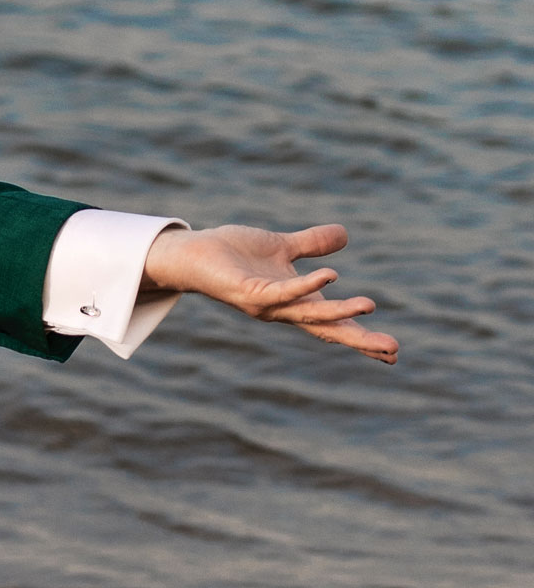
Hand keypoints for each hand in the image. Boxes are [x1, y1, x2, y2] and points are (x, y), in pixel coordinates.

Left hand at [142, 221, 395, 363]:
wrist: (194, 253)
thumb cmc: (234, 254)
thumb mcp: (282, 246)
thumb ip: (312, 244)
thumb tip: (345, 235)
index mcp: (294, 302)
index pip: (333, 324)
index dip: (361, 336)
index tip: (393, 352)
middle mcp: (283, 310)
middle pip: (327, 329)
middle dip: (359, 340)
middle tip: (393, 350)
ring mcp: (267, 305)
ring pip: (309, 313)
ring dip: (340, 311)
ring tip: (370, 305)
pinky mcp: (249, 293)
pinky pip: (282, 292)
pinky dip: (305, 286)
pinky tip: (330, 276)